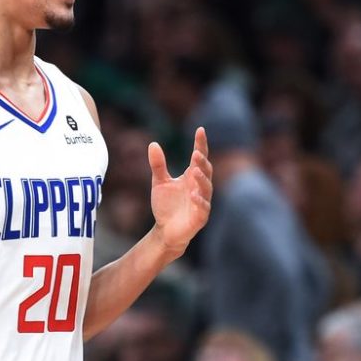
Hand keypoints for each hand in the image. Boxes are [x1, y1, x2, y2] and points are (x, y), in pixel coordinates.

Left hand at [148, 127, 212, 256]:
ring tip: (194, 171)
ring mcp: (202, 201)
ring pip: (206, 188)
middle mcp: (200, 187)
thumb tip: (153, 144)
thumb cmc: (166, 206)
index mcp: (192, 176)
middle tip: (196, 152)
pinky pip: (203, 207)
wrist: (165, 230)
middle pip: (205, 170)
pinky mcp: (200, 217)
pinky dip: (199, 201)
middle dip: (202, 162)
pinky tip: (193, 195)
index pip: (199, 157)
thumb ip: (158, 165)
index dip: (201, 144)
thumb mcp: (159, 182)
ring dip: (201, 179)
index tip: (200, 130)